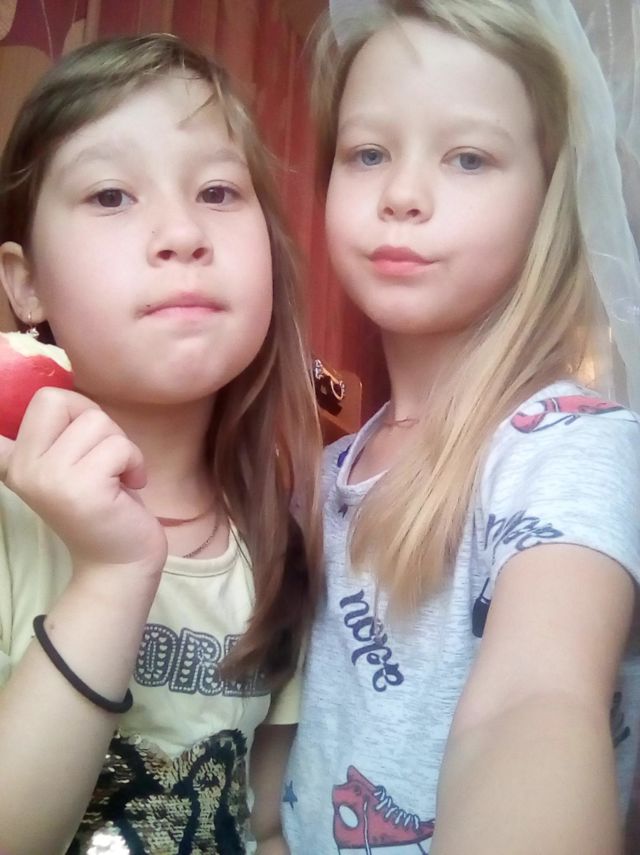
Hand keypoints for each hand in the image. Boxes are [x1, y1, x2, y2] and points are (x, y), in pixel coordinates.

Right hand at [0, 387, 166, 572]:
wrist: (120, 563)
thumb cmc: (104, 504)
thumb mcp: (69, 464)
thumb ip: (56, 434)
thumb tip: (53, 400)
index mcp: (16, 460)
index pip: (2, 426)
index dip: (9, 418)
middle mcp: (22, 468)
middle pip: (57, 400)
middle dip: (94, 419)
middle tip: (106, 455)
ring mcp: (48, 478)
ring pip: (95, 421)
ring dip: (120, 445)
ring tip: (119, 475)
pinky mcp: (81, 488)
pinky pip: (118, 446)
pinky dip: (134, 461)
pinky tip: (130, 485)